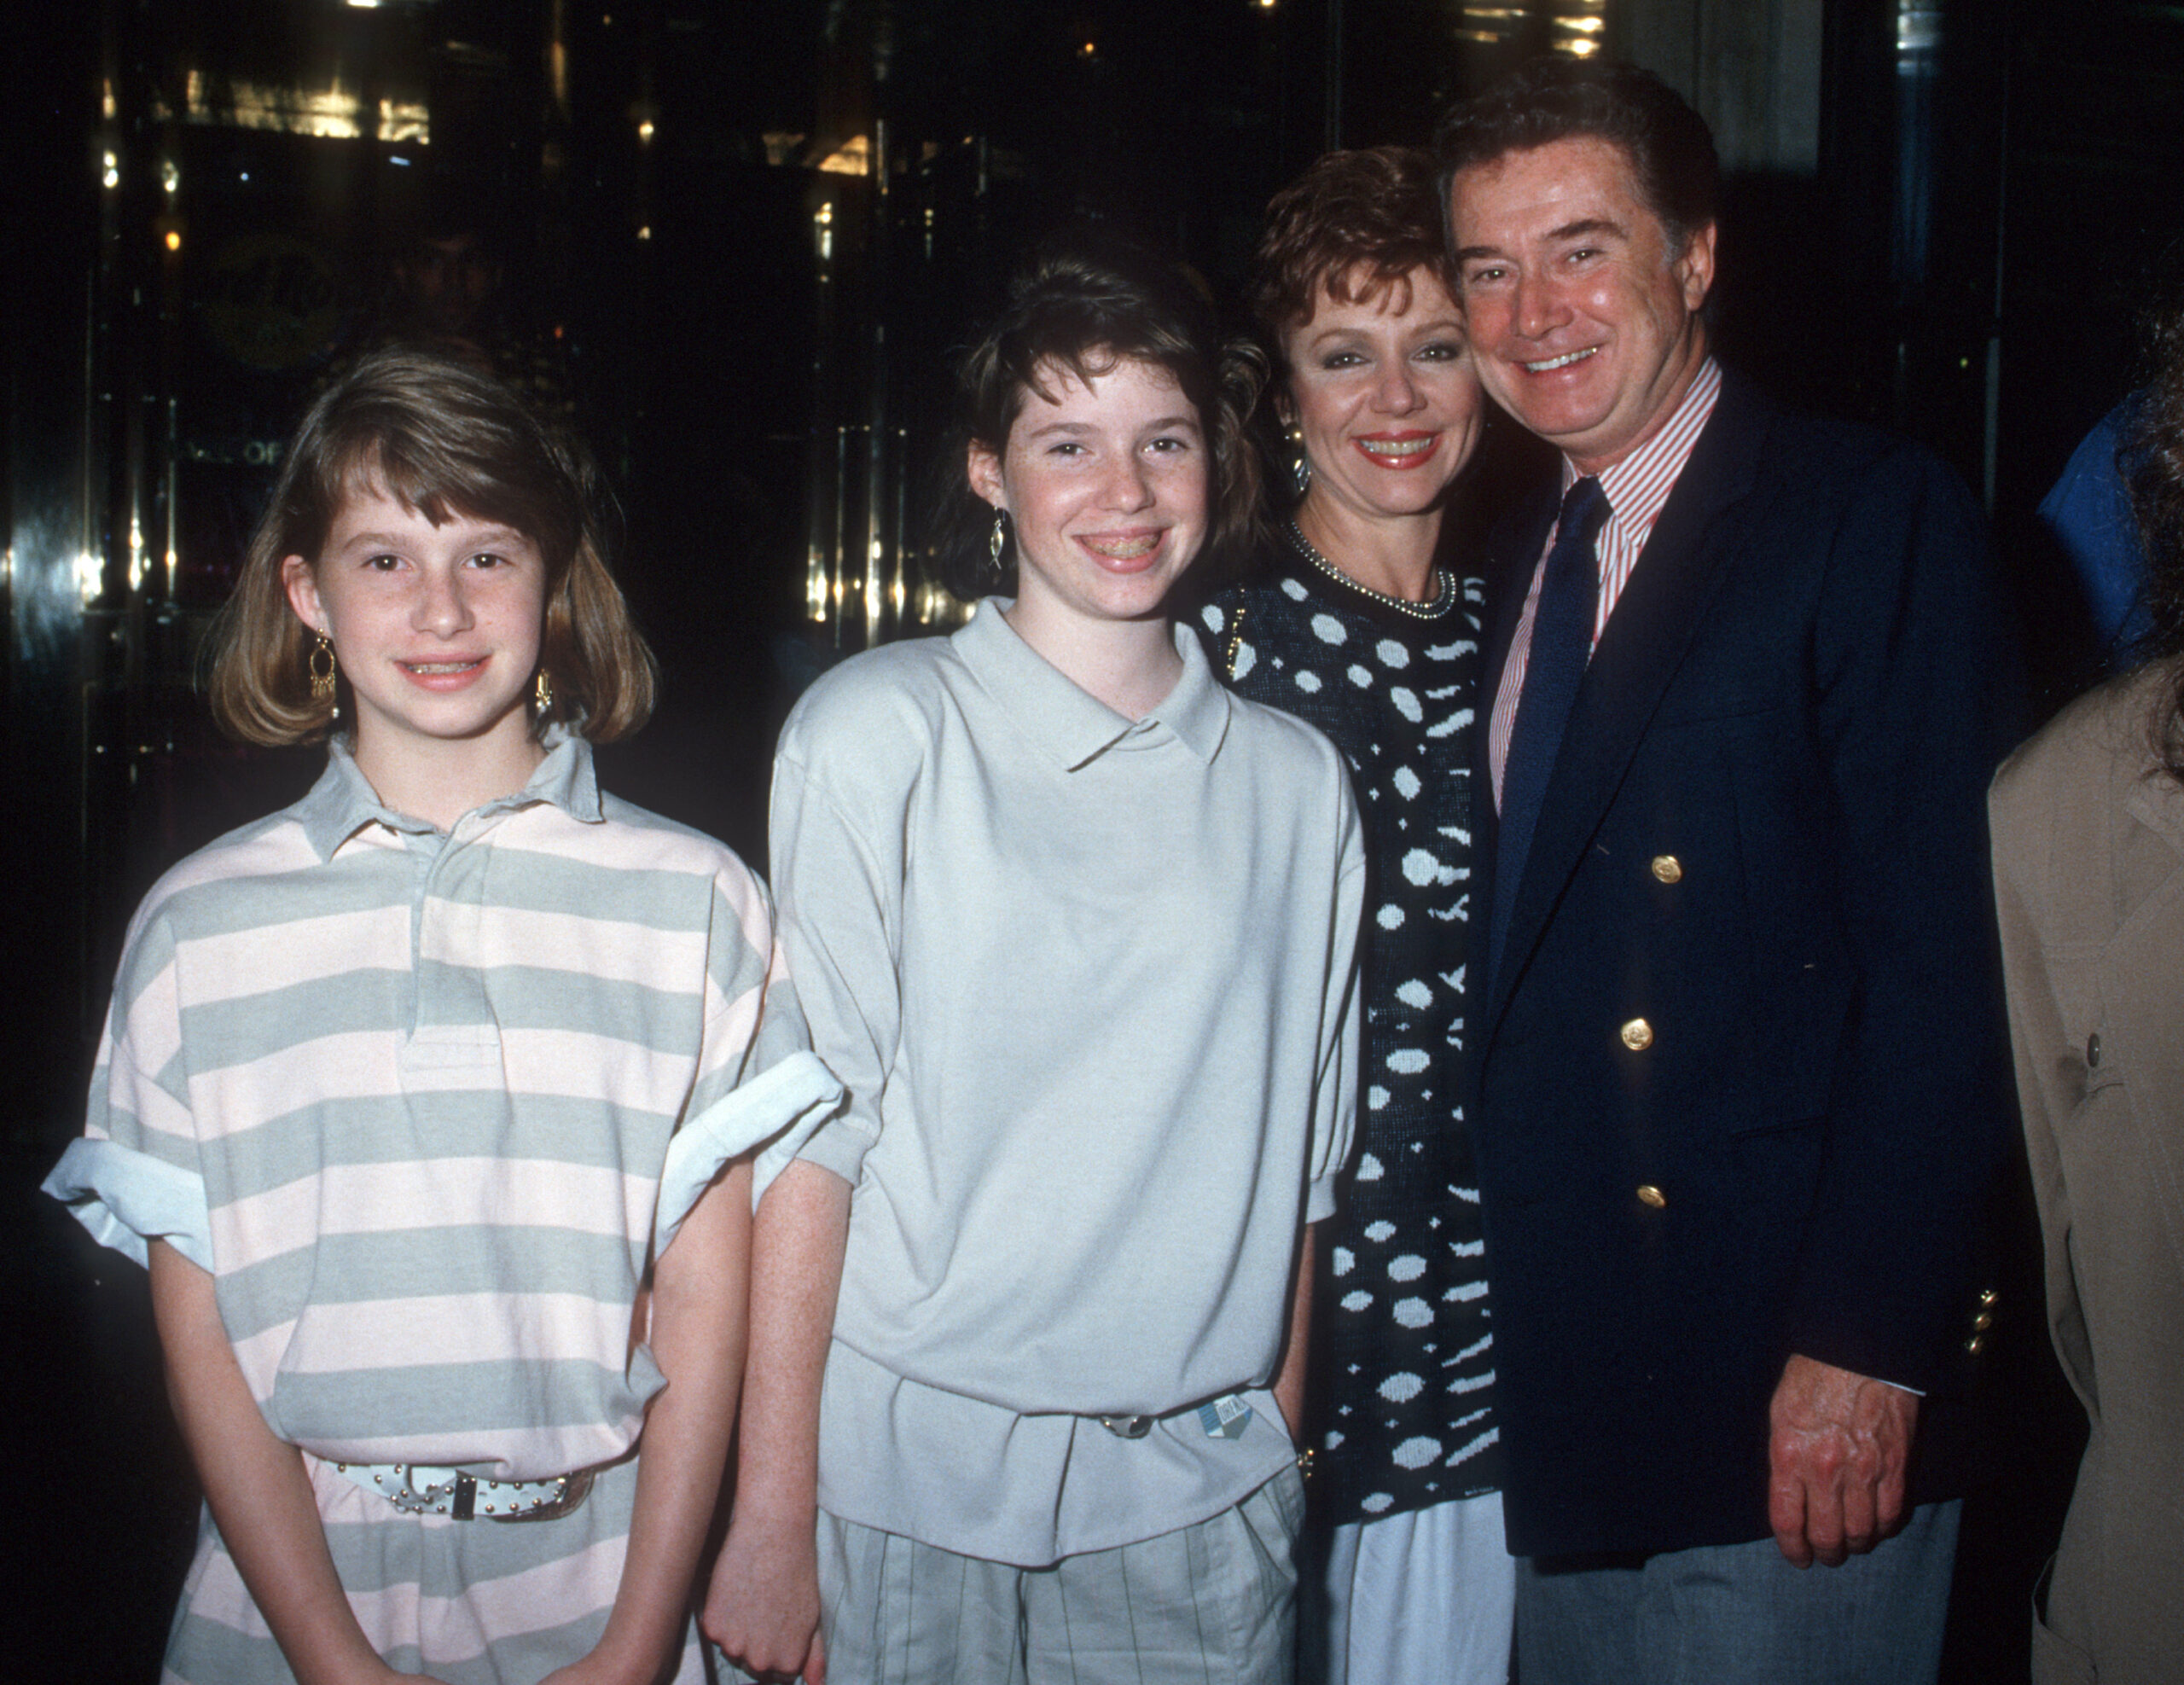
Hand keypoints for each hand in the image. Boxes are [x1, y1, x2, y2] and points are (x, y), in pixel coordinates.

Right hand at [702, 1513, 826, 1684]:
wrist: (773, 1533)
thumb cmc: (798, 1571)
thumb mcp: (813, 1616)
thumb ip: (813, 1656)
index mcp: (787, 1662)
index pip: (776, 1673)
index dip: (777, 1645)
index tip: (779, 1621)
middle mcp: (760, 1660)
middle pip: (751, 1663)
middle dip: (756, 1641)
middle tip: (765, 1606)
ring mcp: (734, 1645)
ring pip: (731, 1648)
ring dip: (737, 1630)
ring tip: (752, 1597)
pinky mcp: (712, 1626)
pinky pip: (714, 1630)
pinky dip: (720, 1614)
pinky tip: (735, 1591)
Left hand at [1767, 1352, 1917, 1567]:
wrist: (1859, 1349)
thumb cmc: (1813, 1375)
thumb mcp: (1781, 1412)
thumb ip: (1784, 1456)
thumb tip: (1788, 1495)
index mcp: (1789, 1454)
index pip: (1787, 1521)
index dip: (1792, 1547)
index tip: (1797, 1556)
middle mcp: (1825, 1469)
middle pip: (1826, 1535)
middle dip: (1825, 1553)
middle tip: (1825, 1555)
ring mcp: (1863, 1470)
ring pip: (1861, 1532)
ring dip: (1855, 1545)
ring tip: (1850, 1544)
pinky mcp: (1895, 1465)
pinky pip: (1891, 1514)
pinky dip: (1883, 1528)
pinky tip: (1876, 1526)